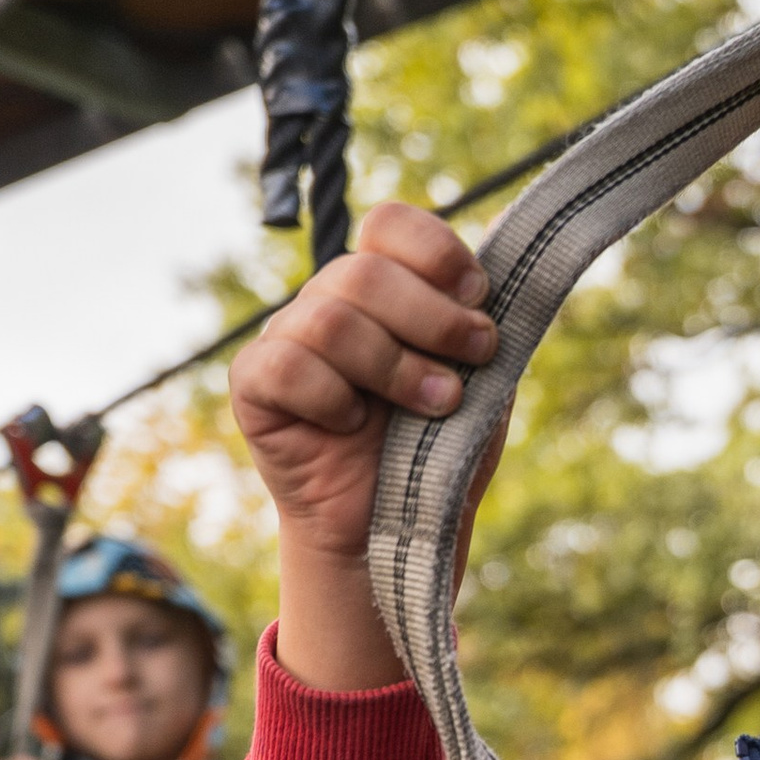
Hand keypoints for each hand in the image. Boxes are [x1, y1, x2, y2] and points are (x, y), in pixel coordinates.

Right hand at [228, 204, 501, 689]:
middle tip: (474, 356)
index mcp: (384, 291)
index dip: (437, 252)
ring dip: (395, 365)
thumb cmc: (436, 456)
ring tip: (434, 406)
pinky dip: (332, 398)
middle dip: (433, 316)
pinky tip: (352, 427)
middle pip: (365, 272)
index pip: (391, 225)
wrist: (397, 534)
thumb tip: (505, 252)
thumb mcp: (481, 386)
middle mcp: (329, 304)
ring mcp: (286, 341)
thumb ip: (486, 324)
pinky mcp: (254, 386)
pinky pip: (287, 367)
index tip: (480, 298)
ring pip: (330, 318)